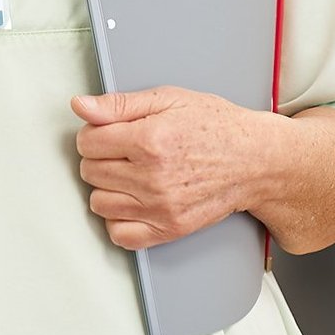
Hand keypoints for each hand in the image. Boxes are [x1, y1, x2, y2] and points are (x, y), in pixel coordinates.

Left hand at [70, 87, 265, 250]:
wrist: (253, 159)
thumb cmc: (214, 125)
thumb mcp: (168, 99)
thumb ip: (119, 104)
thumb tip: (80, 106)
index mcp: (149, 140)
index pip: (87, 141)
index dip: (93, 132)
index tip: (107, 131)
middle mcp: (153, 178)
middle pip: (90, 171)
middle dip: (99, 157)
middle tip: (121, 149)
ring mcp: (161, 208)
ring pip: (99, 203)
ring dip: (106, 187)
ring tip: (127, 173)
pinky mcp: (170, 230)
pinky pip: (121, 235)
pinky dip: (118, 220)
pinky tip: (131, 200)